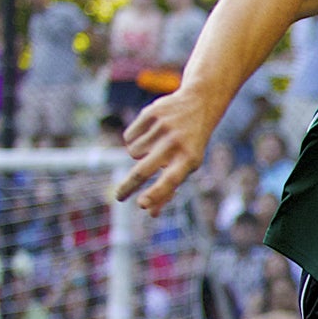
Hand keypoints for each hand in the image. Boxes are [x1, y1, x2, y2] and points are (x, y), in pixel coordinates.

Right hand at [116, 90, 216, 212]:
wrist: (197, 105)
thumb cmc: (190, 144)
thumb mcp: (187, 165)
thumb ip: (169, 188)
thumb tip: (151, 213)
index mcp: (189, 159)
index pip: (171, 180)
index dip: (156, 194)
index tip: (142, 205)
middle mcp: (176, 144)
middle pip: (144, 170)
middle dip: (129, 187)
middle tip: (119, 198)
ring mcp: (163, 128)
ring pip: (133, 152)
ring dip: (138, 154)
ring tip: (155, 146)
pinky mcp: (151, 114)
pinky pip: (129, 137)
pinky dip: (134, 139)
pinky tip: (150, 132)